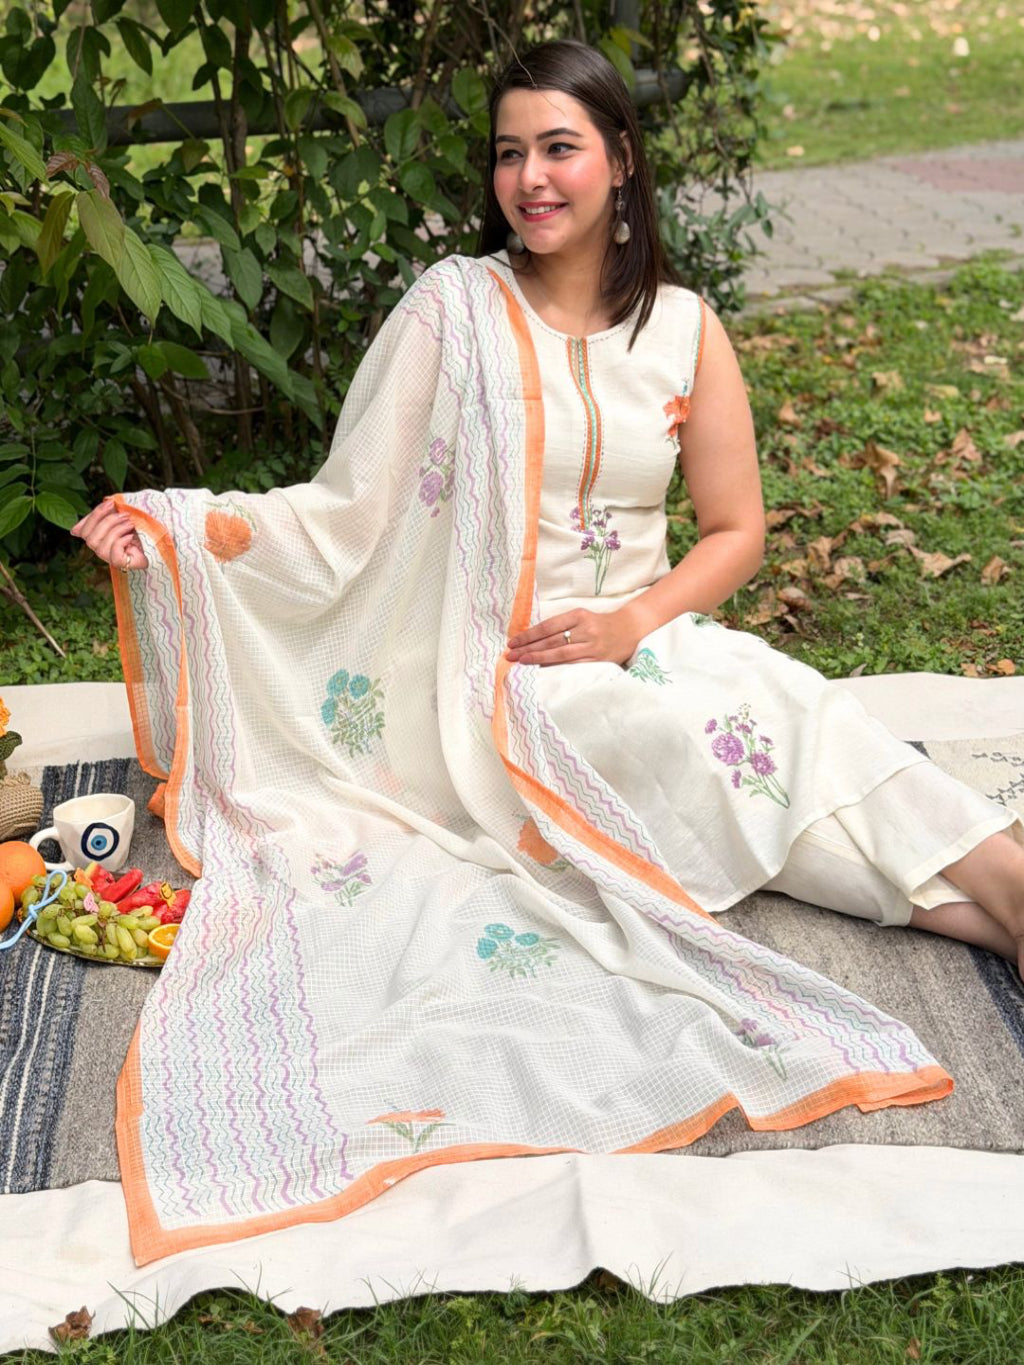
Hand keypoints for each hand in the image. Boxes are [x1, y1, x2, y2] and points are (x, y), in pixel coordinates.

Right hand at [71, 499, 148, 570]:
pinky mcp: (122, 564)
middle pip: (90, 538)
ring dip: (116, 530)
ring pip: (100, 547)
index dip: (94, 515)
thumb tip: (81, 524)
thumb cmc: (141, 528)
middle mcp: (102, 549)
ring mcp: (111, 558)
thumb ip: (104, 516)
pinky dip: (121, 542)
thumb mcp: (121, 518)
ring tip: (131, 524)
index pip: (84, 530)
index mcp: (98, 537)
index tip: (110, 503)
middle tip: (125, 515)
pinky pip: (113, 556)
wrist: (160, 539)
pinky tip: (131, 537)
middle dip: (107, 522)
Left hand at [505, 607, 640, 666]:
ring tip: (521, 662)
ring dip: (538, 659)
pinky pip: (573, 666)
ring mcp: (592, 647)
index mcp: (579, 615)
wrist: (629, 629)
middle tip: (510, 655)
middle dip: (528, 648)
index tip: (513, 642)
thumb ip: (561, 625)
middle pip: (551, 641)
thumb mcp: (581, 616)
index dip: (529, 635)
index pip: (548, 627)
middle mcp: (586, 630)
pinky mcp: (598, 661)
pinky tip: (542, 670)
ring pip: (560, 654)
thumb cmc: (599, 623)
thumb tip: (532, 639)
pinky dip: (556, 668)